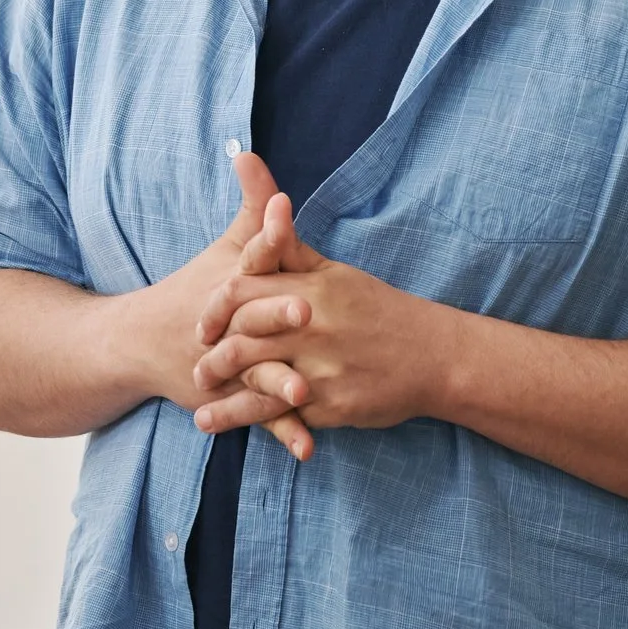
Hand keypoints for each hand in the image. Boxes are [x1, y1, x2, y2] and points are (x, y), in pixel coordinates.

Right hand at [104, 152, 311, 457]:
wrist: (136, 345)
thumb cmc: (193, 288)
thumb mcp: (225, 245)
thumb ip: (250, 202)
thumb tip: (250, 151)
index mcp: (228, 280)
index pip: (250, 252)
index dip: (268, 234)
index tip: (286, 214)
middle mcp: (223, 320)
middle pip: (250, 313)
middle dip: (276, 314)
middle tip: (307, 311)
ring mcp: (224, 362)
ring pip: (254, 370)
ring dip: (277, 381)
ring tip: (304, 390)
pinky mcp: (228, 397)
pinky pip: (258, 416)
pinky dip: (283, 432)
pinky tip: (309, 446)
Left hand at [191, 191, 450, 436]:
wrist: (433, 355)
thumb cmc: (380, 310)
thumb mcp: (337, 274)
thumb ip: (293, 251)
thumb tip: (269, 205)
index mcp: (308, 291)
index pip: (242, 291)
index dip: (214, 308)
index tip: (202, 324)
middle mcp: (309, 328)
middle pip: (240, 337)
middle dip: (212, 354)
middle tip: (195, 365)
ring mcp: (318, 368)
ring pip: (253, 379)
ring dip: (220, 391)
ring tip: (198, 398)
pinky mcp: (328, 404)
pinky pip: (277, 414)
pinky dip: (241, 418)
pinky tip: (216, 423)